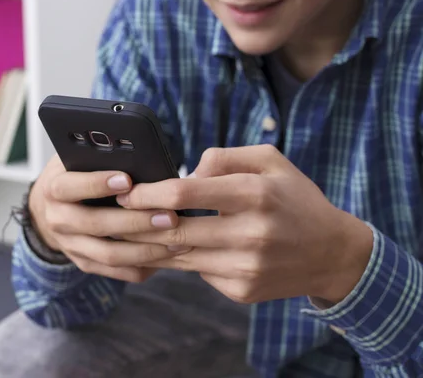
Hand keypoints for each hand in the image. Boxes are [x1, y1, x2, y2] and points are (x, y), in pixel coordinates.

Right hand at [28, 155, 188, 282]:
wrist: (48, 210)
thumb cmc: (74, 175)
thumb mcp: (77, 159)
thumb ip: (99, 157)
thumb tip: (138, 154)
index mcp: (55, 189)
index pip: (71, 187)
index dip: (98, 184)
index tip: (128, 179)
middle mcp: (59, 220)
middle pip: (96, 224)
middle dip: (135, 222)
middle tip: (169, 216)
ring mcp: (71, 246)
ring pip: (109, 254)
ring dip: (145, 250)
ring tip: (177, 240)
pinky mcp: (85, 263)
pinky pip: (116, 271)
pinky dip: (142, 266)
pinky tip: (167, 257)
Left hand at [116, 145, 373, 303]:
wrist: (331, 253)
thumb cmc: (295, 199)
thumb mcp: (270, 161)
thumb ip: (224, 158)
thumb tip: (184, 173)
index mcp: (255, 195)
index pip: (185, 194)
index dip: (148, 193)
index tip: (126, 192)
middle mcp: (250, 234)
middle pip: (174, 230)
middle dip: (137, 222)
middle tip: (117, 213)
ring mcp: (245, 268)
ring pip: (179, 256)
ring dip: (150, 244)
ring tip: (129, 232)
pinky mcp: (241, 290)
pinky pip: (197, 273)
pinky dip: (182, 259)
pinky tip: (171, 249)